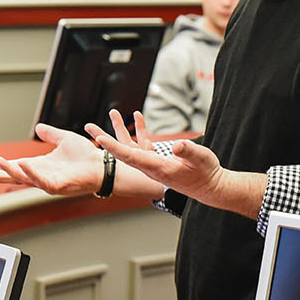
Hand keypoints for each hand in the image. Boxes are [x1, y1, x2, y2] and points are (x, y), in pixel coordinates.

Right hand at [0, 123, 103, 195]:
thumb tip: (38, 128)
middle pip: (14, 176)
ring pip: (23, 178)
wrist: (103, 165)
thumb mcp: (64, 139)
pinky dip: (30, 173)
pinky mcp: (58, 185)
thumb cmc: (86, 156)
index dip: (2, 166)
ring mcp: (49, 182)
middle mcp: (42, 175)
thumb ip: (51, 134)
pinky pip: (40, 181)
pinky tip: (21, 165)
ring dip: (8, 171)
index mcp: (42, 166)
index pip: (16, 167)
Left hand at [90, 110, 259, 216]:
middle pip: (121, 151)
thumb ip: (188, 151)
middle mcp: (149, 166)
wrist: (211, 186)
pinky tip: (138, 115)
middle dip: (105, 138)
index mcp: (155, 167)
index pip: (129, 156)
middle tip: (88, 127)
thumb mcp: (200, 159)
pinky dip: (140, 129)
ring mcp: (152, 163)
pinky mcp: (158, 159)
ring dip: (120, 129)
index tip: (99, 139)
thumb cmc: (206, 173)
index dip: (113, 147)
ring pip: (131, 145)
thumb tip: (176, 144)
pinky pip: (143, 143)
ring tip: (112, 112)